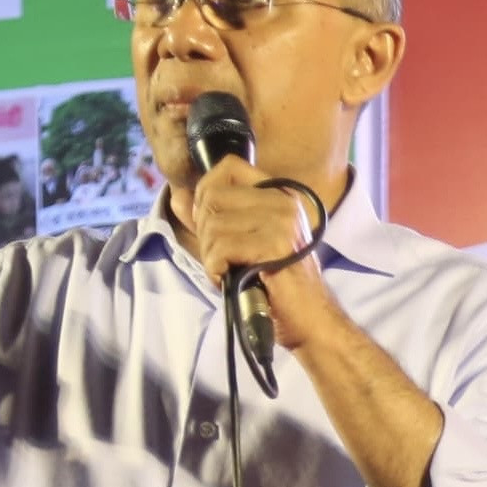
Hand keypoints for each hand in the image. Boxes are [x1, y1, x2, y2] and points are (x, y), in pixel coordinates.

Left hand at [183, 157, 335, 348]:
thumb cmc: (274, 286)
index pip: (228, 166)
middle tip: (223, 258)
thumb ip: (208, 218)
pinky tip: (232, 280)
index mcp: (279, 194)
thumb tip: (178, 197)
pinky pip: (220, 248)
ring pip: (212, 225)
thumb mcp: (235, 245)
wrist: (308, 320)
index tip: (211, 224)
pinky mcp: (276, 244)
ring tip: (231, 272)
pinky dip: (216, 270)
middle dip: (205, 233)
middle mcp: (283, 200)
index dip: (206, 192)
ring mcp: (282, 220)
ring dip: (211, 256)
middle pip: (212, 196)